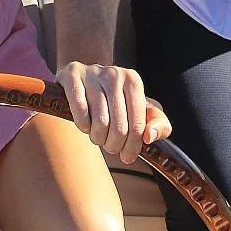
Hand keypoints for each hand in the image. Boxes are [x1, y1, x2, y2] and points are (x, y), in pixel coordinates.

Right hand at [55, 60, 170, 162]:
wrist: (88, 75)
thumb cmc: (119, 99)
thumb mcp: (143, 109)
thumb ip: (158, 124)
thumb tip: (149, 137)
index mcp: (133, 81)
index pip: (137, 125)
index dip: (132, 147)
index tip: (127, 157)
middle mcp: (114, 74)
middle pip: (118, 127)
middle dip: (114, 145)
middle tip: (110, 147)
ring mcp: (92, 73)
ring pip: (99, 122)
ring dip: (98, 138)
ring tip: (98, 137)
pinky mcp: (71, 75)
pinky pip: (79, 111)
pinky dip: (82, 126)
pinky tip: (85, 126)